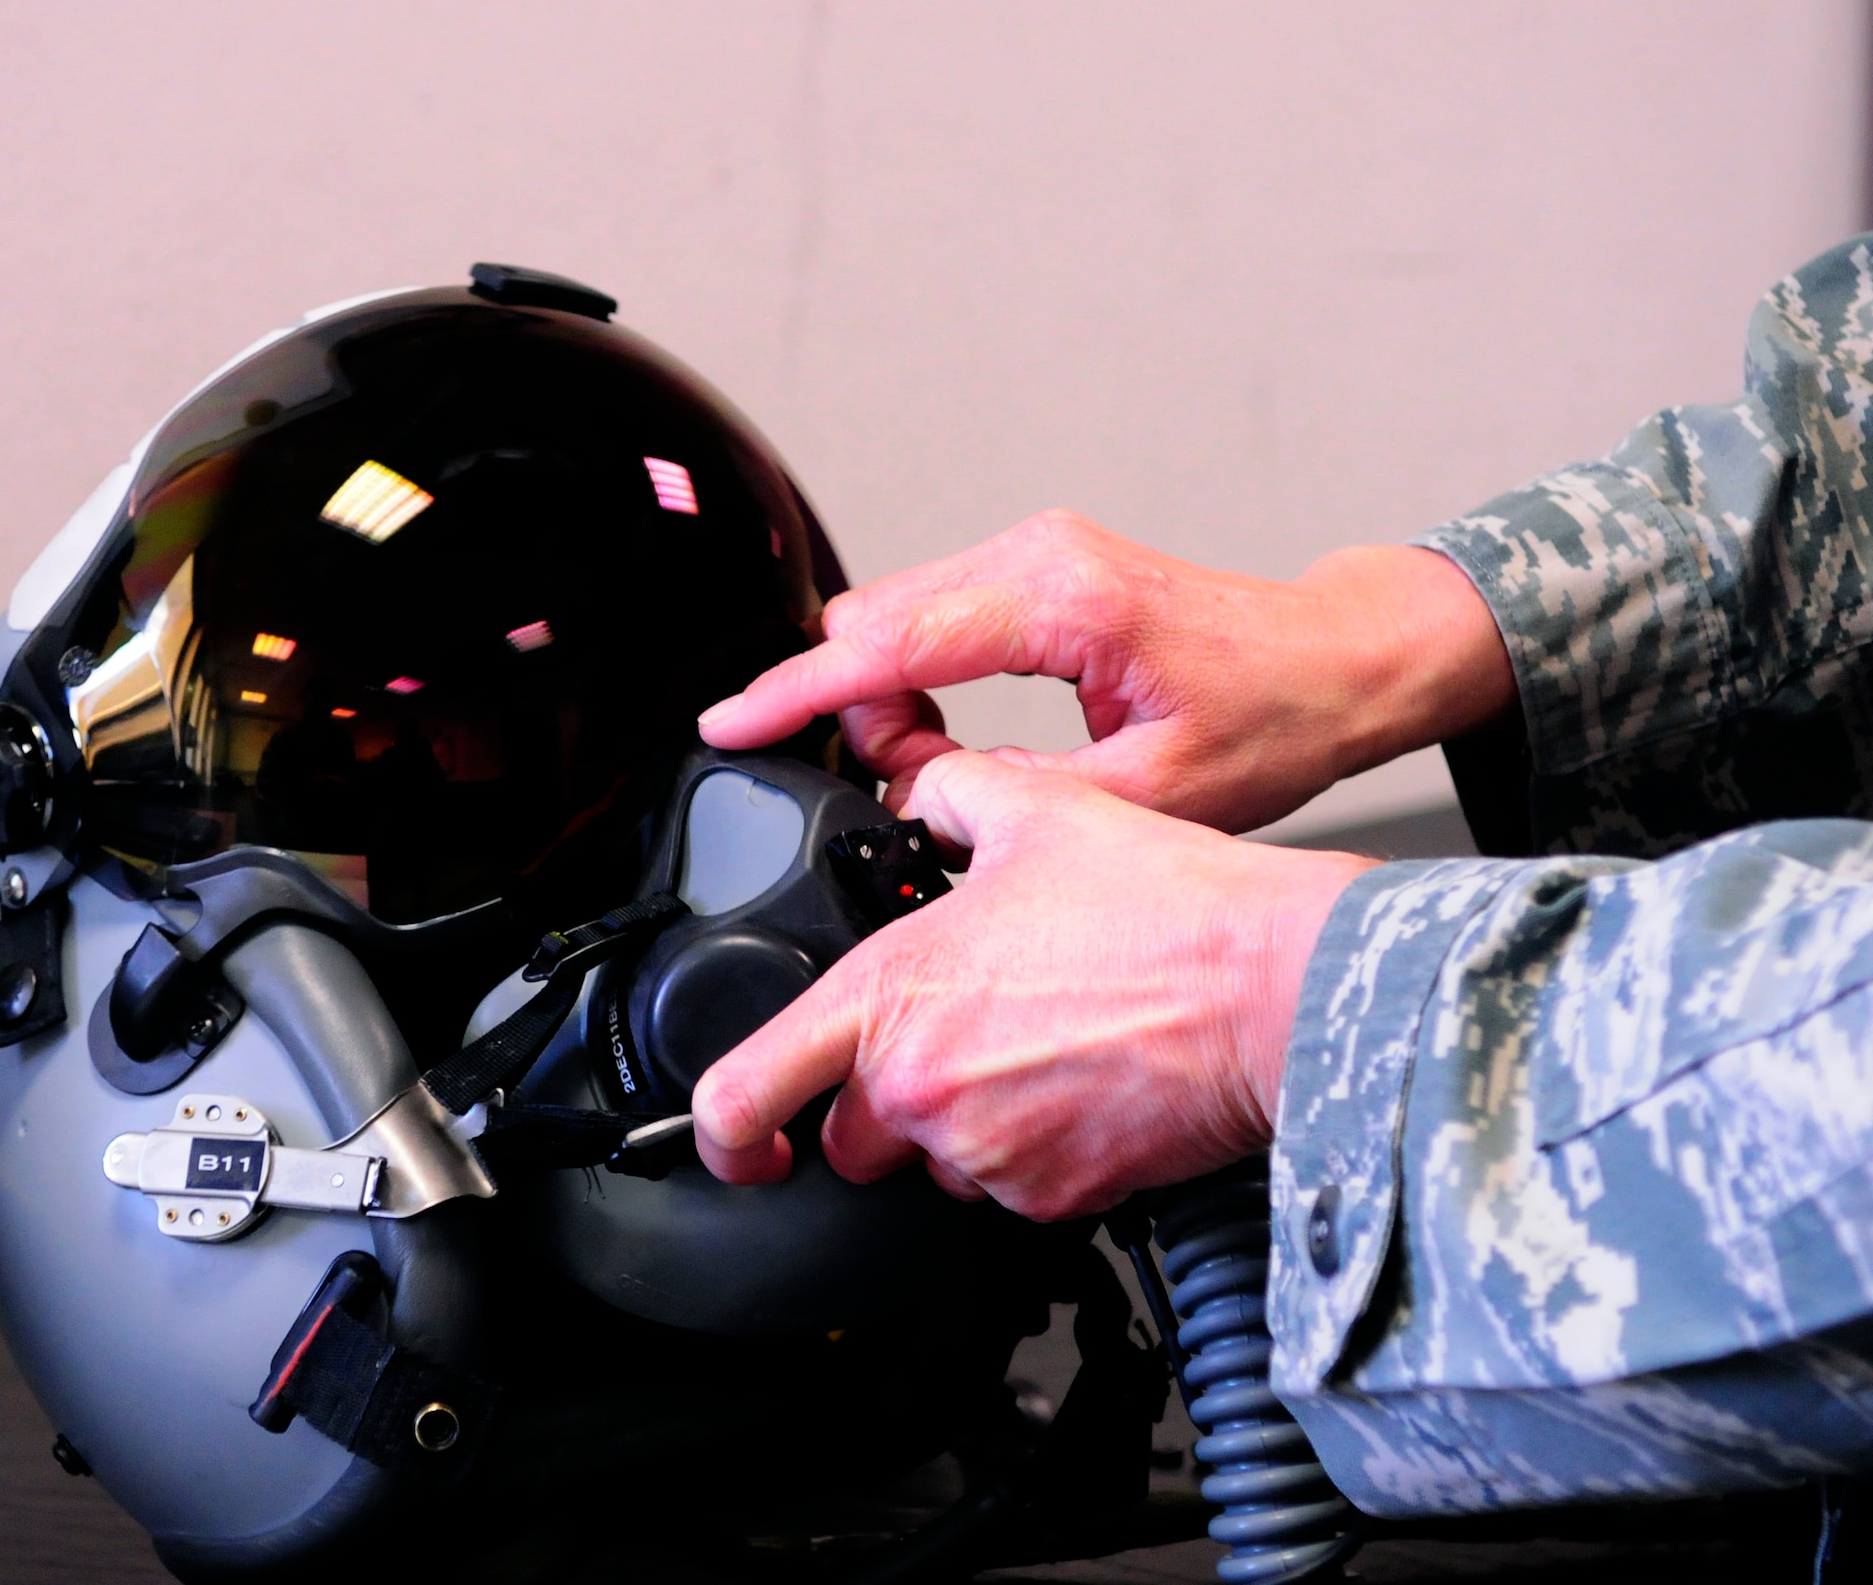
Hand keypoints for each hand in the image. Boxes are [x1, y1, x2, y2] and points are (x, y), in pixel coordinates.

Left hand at [691, 752, 1371, 1219]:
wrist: (1274, 989)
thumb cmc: (1169, 908)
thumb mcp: (1039, 808)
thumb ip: (952, 796)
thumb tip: (933, 801)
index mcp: (893, 996)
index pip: (744, 1097)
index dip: (719, 1132)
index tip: (736, 1140)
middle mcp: (924, 1090)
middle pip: (848, 1137)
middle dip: (882, 1096)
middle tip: (955, 1036)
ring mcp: (989, 1154)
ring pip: (934, 1162)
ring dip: (962, 1119)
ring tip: (1040, 1043)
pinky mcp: (1054, 1196)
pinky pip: (1010, 1185)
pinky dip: (1031, 1143)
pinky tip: (1082, 1077)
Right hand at [699, 511, 1512, 831]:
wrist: (1337, 661)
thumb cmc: (1275, 716)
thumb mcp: (1149, 793)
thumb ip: (1017, 795)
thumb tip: (923, 792)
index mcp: (1061, 601)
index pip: (888, 643)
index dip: (796, 691)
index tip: (729, 725)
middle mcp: (1036, 556)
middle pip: (873, 624)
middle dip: (854, 711)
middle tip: (913, 788)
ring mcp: (1034, 554)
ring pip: (894, 618)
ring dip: (889, 697)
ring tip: (945, 769)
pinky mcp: (1037, 569)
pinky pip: (932, 616)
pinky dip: (918, 677)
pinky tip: (955, 734)